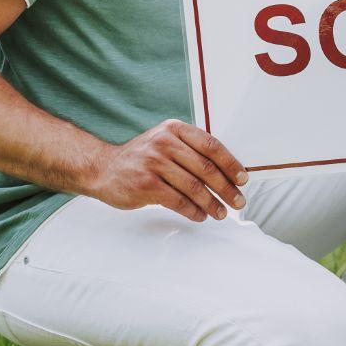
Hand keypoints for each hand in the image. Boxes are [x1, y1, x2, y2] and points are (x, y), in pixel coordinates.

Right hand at [86, 119, 247, 221]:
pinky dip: (193, 211)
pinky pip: (178, 201)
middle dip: (226, 188)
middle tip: (238, 201)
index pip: (211, 145)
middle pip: (205, 168)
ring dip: (212, 203)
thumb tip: (226, 172)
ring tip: (221, 213)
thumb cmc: (140, 159)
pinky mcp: (145, 184)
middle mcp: (164, 142)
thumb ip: (190, 151)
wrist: (102, 169)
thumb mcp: (163, 143)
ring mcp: (153, 163)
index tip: (243, 179)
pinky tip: (200, 216)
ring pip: (194, 187)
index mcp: (173, 129)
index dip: (231, 164)